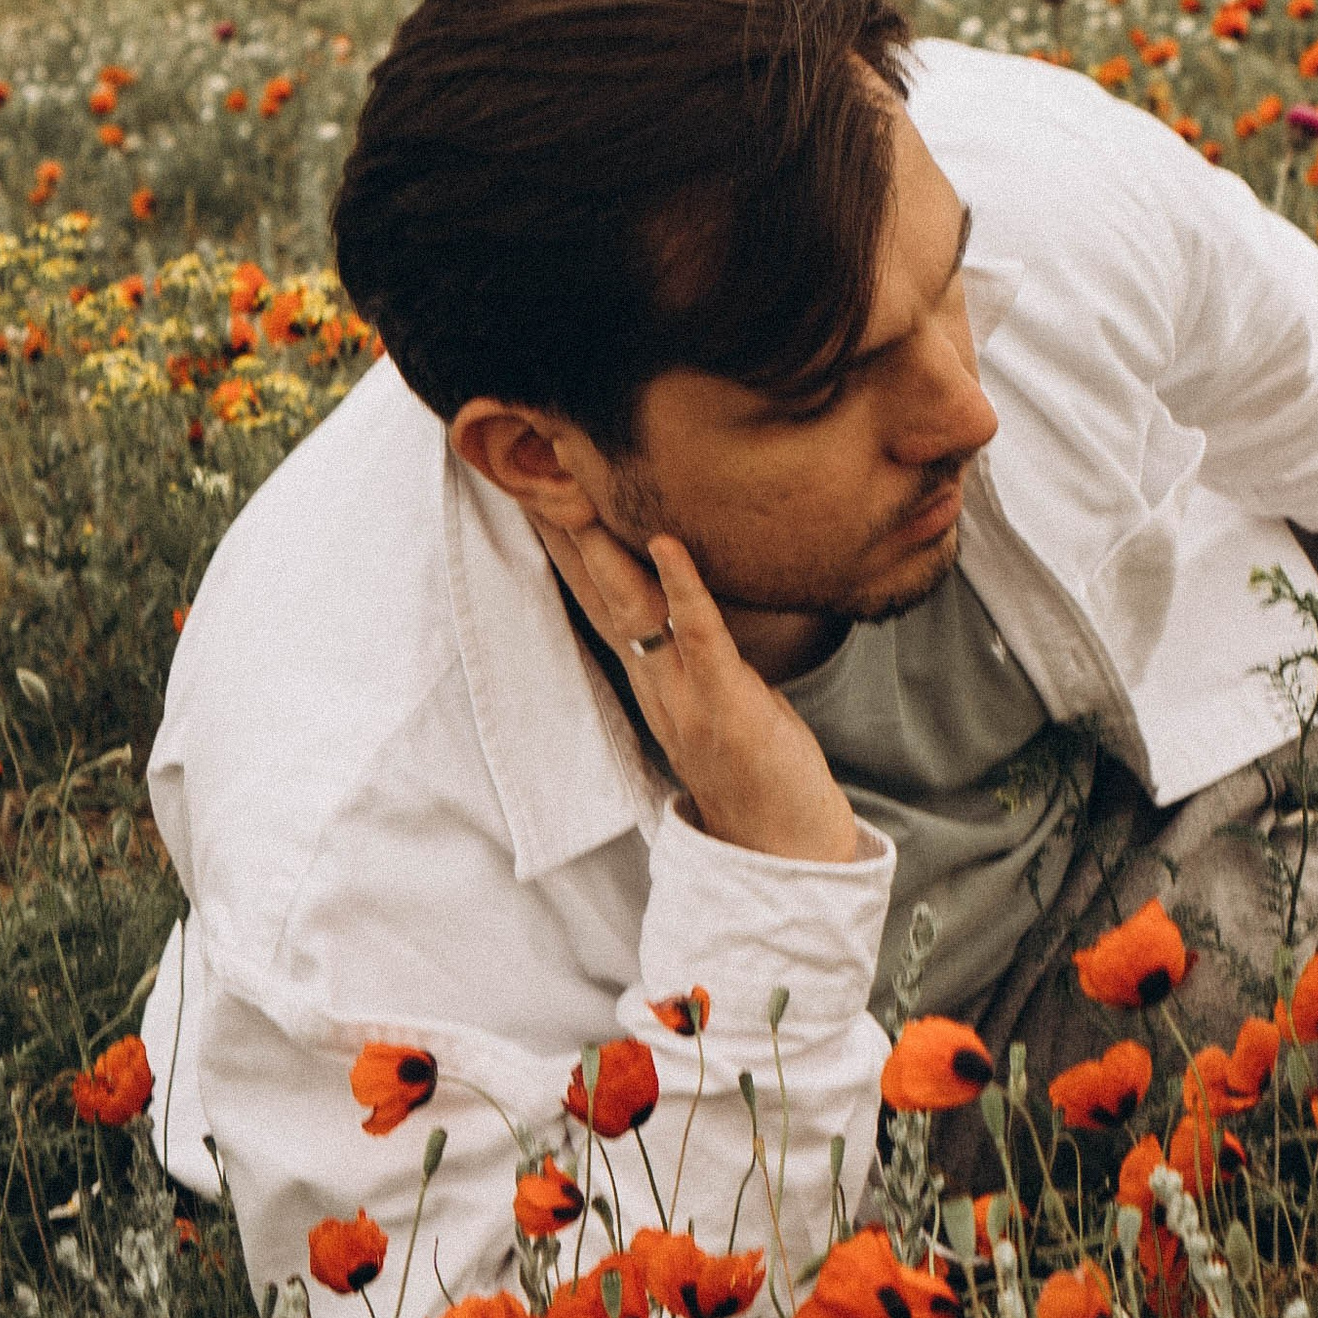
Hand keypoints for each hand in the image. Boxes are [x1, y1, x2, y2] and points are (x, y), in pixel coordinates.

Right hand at [537, 514, 862, 866]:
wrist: (781, 845)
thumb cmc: (758, 768)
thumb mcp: (715, 700)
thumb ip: (694, 654)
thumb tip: (690, 609)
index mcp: (652, 680)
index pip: (602, 602)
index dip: (572, 547)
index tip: (545, 493)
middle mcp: (655, 684)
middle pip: (601, 598)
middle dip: (569, 535)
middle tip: (537, 473)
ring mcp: (684, 695)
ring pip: (634, 610)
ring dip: (606, 550)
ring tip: (581, 493)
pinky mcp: (723, 702)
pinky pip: (698, 634)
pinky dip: (683, 587)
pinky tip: (668, 544)